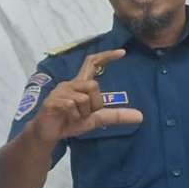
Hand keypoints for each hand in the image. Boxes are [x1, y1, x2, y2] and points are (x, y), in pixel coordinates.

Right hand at [29, 49, 143, 144]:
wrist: (48, 134)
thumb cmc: (70, 122)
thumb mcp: (96, 119)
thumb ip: (116, 116)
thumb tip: (140, 117)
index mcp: (80, 84)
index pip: (92, 63)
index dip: (106, 56)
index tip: (122, 53)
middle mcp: (70, 84)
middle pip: (93, 85)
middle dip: (95, 104)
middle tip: (86, 115)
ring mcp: (60, 91)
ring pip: (84, 97)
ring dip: (84, 113)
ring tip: (74, 118)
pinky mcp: (52, 101)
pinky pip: (71, 105)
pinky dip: (74, 116)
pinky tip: (67, 119)